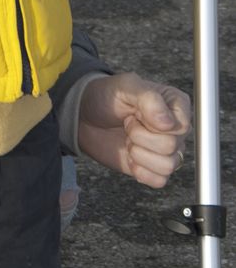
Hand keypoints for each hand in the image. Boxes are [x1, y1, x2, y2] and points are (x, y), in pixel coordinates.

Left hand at [77, 71, 191, 188]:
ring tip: (128, 138)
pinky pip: (159, 181)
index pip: (182, 125)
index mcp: (174, 104)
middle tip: (127, 123)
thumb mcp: (125, 86)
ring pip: (167, 166)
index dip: (156, 124)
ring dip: (139, 153)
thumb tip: (168, 123)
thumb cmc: (107, 96)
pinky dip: (139, 170)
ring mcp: (166, 151)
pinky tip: (129, 155)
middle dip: (140, 136)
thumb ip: (148, 98)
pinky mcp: (154, 169)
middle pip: (171, 146)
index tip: (138, 113)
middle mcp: (175, 129)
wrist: (85, 117)